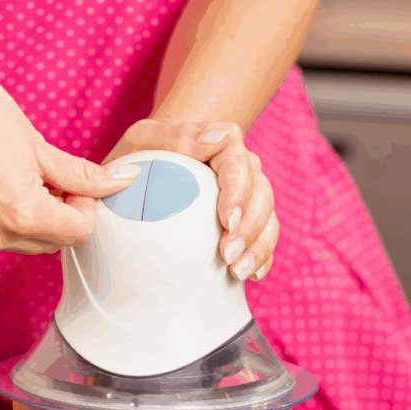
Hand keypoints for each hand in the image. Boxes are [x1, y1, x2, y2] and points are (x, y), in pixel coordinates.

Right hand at [0, 44, 141, 254]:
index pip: (78, 232)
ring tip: (13, 175)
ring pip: (19, 243)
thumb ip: (78, 174)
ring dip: (28, 219)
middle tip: (47, 176)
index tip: (74, 181)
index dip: (85, 205)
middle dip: (59, 215)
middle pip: (50, 243)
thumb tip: (118, 183)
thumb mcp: (36, 143)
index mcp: (20, 213)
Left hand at [102, 119, 278, 280]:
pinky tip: (251, 275)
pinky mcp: (246, 217)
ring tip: (237, 272)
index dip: (239, 193)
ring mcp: (247, 193)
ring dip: (258, 247)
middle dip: (249, 228)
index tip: (227, 221)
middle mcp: (242, 167)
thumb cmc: (143, 151)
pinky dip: (262, 256)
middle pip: (260, 194)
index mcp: (223, 144)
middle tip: (227, 256)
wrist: (148, 164)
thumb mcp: (145, 137)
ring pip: (267, 217)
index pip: (239, 165)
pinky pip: (265, 236)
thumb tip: (215, 139)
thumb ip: (177, 134)